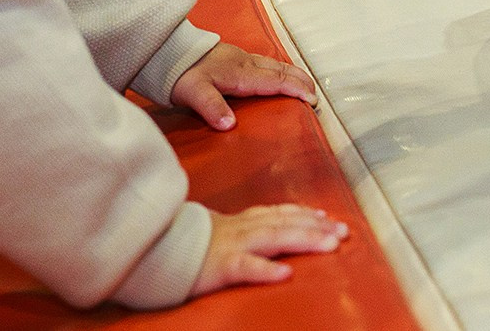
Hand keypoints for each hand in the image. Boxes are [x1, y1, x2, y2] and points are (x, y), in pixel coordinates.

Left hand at [172, 42, 317, 130]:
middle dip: (300, 81)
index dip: (295, 90)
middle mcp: (244, 63)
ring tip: (303, 83)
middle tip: (316, 94)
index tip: (312, 100)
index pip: (274, 81)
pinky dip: (278, 70)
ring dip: (291, 74)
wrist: (165, 48)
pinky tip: (275, 73)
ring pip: (273, 64)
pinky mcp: (232, 56)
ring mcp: (238, 57)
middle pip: (279, 70)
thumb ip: (211, 107)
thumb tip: (230, 125)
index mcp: (239, 73)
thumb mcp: (192, 92)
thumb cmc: (179, 72)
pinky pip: (263, 62)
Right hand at [190, 205, 346, 295]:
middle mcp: (239, 229)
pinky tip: (286, 275)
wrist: (145, 247)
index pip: (277, 214)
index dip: (304, 214)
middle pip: (284, 223)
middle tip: (344, 231)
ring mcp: (229, 245)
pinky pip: (245, 268)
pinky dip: (266, 270)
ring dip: (304, 239)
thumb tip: (261, 233)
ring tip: (330, 245)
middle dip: (316, 227)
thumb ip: (238, 232)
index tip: (328, 217)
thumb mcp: (213, 234)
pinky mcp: (216, 266)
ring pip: (273, 238)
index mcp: (239, 223)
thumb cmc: (179, 244)